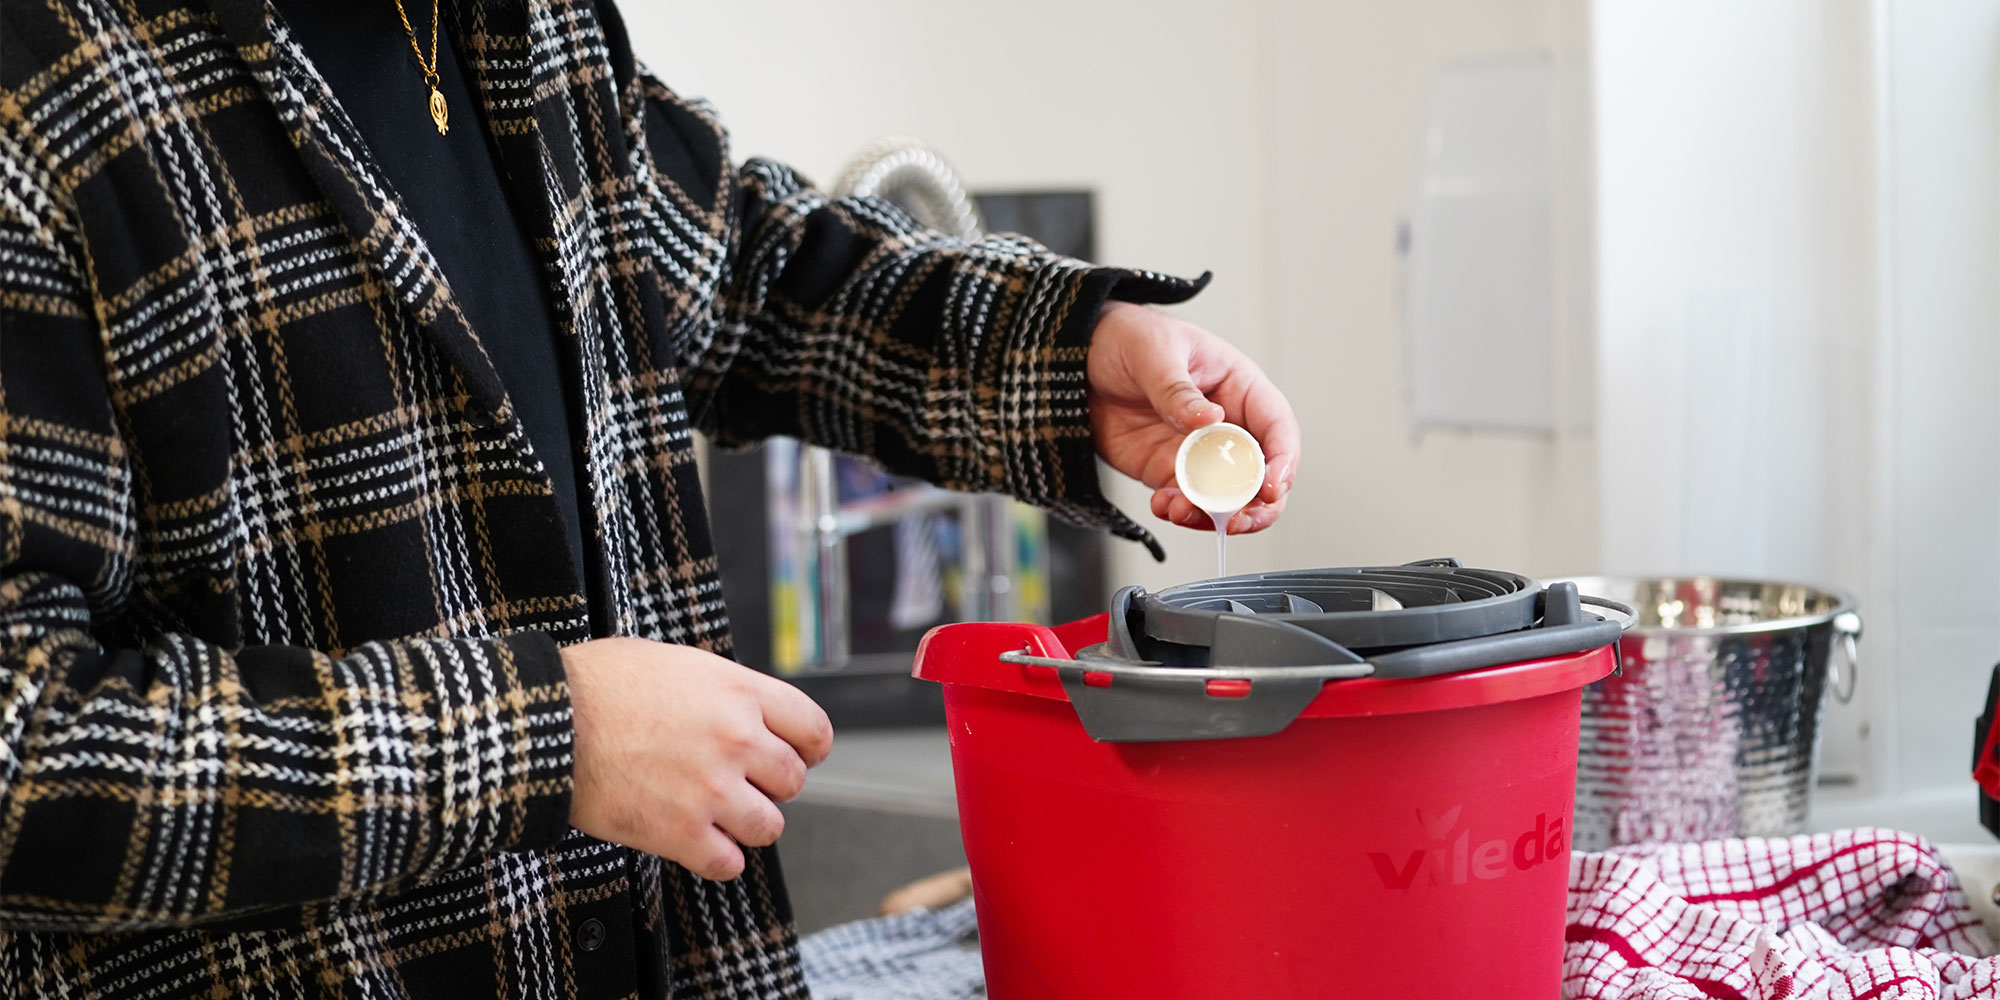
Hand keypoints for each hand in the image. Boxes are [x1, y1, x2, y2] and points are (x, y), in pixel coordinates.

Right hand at [563, 638, 832, 880]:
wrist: (547, 722)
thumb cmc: (598, 685)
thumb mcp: (677, 663)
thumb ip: (723, 690)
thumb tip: (747, 711)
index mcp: (739, 692)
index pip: (813, 728)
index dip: (809, 747)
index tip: (801, 756)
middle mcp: (737, 741)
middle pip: (792, 781)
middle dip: (769, 784)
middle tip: (740, 783)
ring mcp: (712, 790)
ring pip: (769, 826)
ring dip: (746, 824)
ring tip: (717, 813)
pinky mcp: (681, 833)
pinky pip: (729, 863)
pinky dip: (716, 857)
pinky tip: (698, 842)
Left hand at [1087, 302, 1300, 533]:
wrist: (1074, 360)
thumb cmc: (1126, 337)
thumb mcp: (1153, 351)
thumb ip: (1178, 389)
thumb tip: (1210, 419)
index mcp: (1239, 387)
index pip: (1277, 428)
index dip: (1283, 460)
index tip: (1270, 486)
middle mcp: (1226, 425)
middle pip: (1261, 475)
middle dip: (1255, 505)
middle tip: (1232, 518)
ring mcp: (1198, 452)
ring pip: (1226, 497)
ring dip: (1211, 514)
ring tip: (1180, 510)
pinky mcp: (1168, 470)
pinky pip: (1186, 501)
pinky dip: (1179, 511)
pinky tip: (1161, 505)